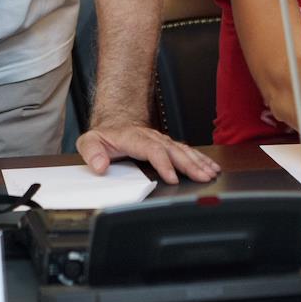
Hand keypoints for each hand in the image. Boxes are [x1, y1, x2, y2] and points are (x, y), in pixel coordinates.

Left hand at [76, 124, 220, 183]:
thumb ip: (92, 153)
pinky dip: (200, 159)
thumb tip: (100, 166)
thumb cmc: (104, 136)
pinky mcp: (168, 145)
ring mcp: (161, 140)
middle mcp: (151, 137)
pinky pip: (186, 150)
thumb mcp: (89, 142)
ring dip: (199, 162)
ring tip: (211, 173)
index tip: (173, 178)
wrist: (114, 123)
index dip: (164, 164)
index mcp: (134, 137)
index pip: (152, 150)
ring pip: (183, 150)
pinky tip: (210, 166)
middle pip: (174, 150)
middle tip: (203, 177)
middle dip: (190, 164)